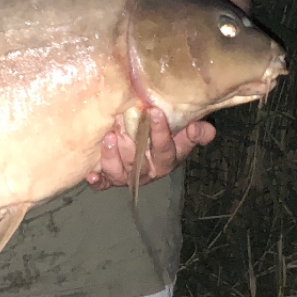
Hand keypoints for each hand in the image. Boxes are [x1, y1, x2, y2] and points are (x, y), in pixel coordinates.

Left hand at [86, 108, 215, 191]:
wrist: (152, 148)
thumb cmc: (168, 136)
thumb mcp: (183, 134)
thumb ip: (195, 132)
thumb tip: (206, 130)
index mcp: (167, 160)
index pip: (165, 148)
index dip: (160, 132)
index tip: (153, 111)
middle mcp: (148, 171)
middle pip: (139, 162)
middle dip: (130, 144)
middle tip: (121, 122)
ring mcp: (128, 177)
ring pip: (120, 173)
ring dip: (112, 157)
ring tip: (108, 137)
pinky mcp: (111, 179)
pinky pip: (104, 184)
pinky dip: (97, 181)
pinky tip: (90, 174)